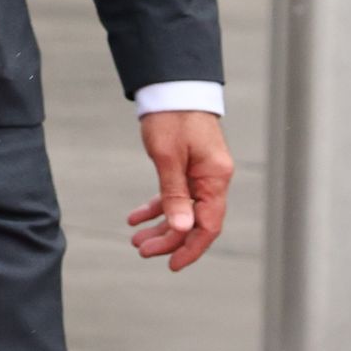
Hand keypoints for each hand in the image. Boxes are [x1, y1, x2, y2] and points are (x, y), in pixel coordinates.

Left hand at [129, 109, 232, 271]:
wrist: (171, 87)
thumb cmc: (171, 117)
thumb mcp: (167, 156)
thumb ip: (174, 194)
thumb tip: (182, 228)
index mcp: (215, 178)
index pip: (208, 225)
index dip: (190, 248)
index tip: (171, 264)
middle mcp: (212, 179)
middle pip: (194, 221)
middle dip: (169, 239)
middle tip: (141, 250)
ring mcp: (201, 174)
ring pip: (182, 210)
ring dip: (160, 226)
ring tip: (136, 240)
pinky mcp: (187, 167)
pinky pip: (174, 195)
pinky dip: (156, 207)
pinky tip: (135, 218)